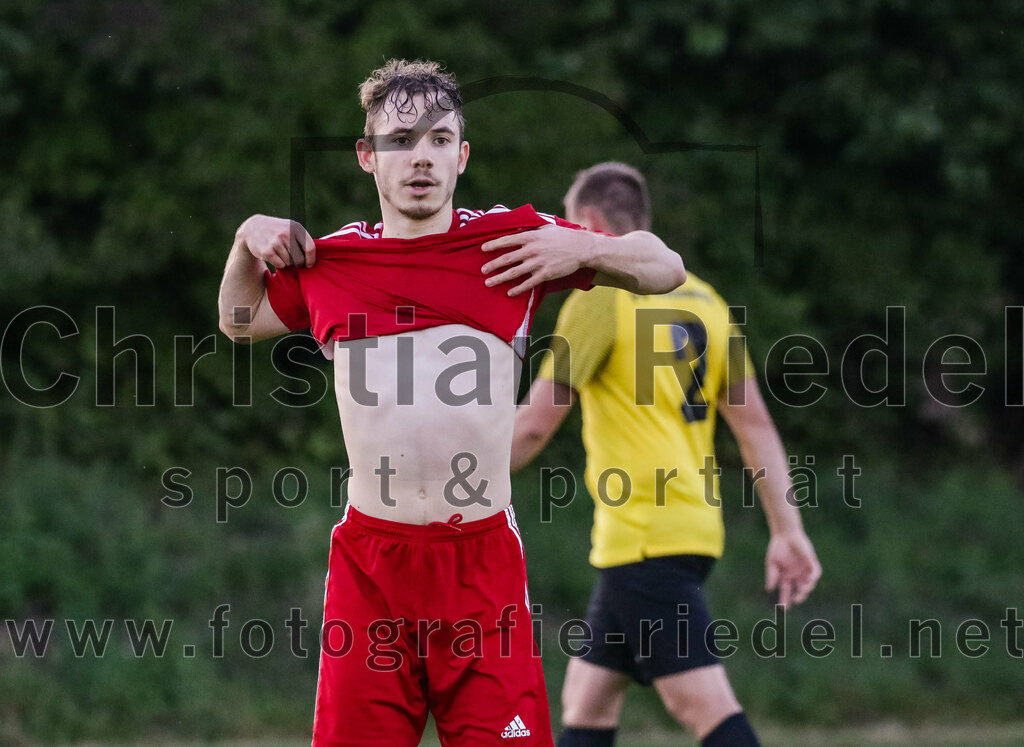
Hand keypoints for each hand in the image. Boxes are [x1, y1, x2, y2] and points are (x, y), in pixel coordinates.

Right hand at [236, 214, 315, 268]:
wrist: (254, 227)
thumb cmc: (278, 230)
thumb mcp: (292, 228)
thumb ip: (303, 240)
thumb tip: (315, 259)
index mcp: (296, 228)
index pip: (310, 248)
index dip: (311, 260)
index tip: (309, 264)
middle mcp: (287, 234)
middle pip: (300, 259)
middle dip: (298, 263)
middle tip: (294, 261)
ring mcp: (276, 242)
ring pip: (290, 263)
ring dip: (287, 263)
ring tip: (282, 255)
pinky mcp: (267, 251)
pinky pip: (280, 265)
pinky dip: (279, 264)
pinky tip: (275, 257)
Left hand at [480, 225, 595, 296]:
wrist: (581, 248)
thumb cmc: (563, 236)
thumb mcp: (546, 227)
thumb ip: (531, 229)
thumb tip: (517, 227)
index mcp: (531, 236)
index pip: (508, 240)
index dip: (493, 245)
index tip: (482, 249)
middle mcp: (532, 249)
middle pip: (507, 258)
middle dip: (493, 265)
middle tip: (482, 270)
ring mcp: (538, 263)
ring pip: (514, 272)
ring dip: (499, 278)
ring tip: (488, 282)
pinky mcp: (545, 274)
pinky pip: (528, 283)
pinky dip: (517, 289)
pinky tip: (509, 292)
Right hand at [765, 530, 820, 608]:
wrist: (785, 534)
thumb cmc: (777, 548)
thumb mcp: (772, 564)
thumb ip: (771, 576)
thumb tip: (769, 589)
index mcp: (786, 577)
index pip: (786, 592)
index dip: (785, 600)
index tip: (783, 608)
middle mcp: (796, 576)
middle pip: (799, 591)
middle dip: (798, 597)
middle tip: (795, 600)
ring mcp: (805, 570)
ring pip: (808, 584)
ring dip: (806, 589)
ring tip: (802, 591)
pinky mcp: (811, 563)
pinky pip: (815, 573)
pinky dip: (813, 578)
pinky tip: (809, 580)